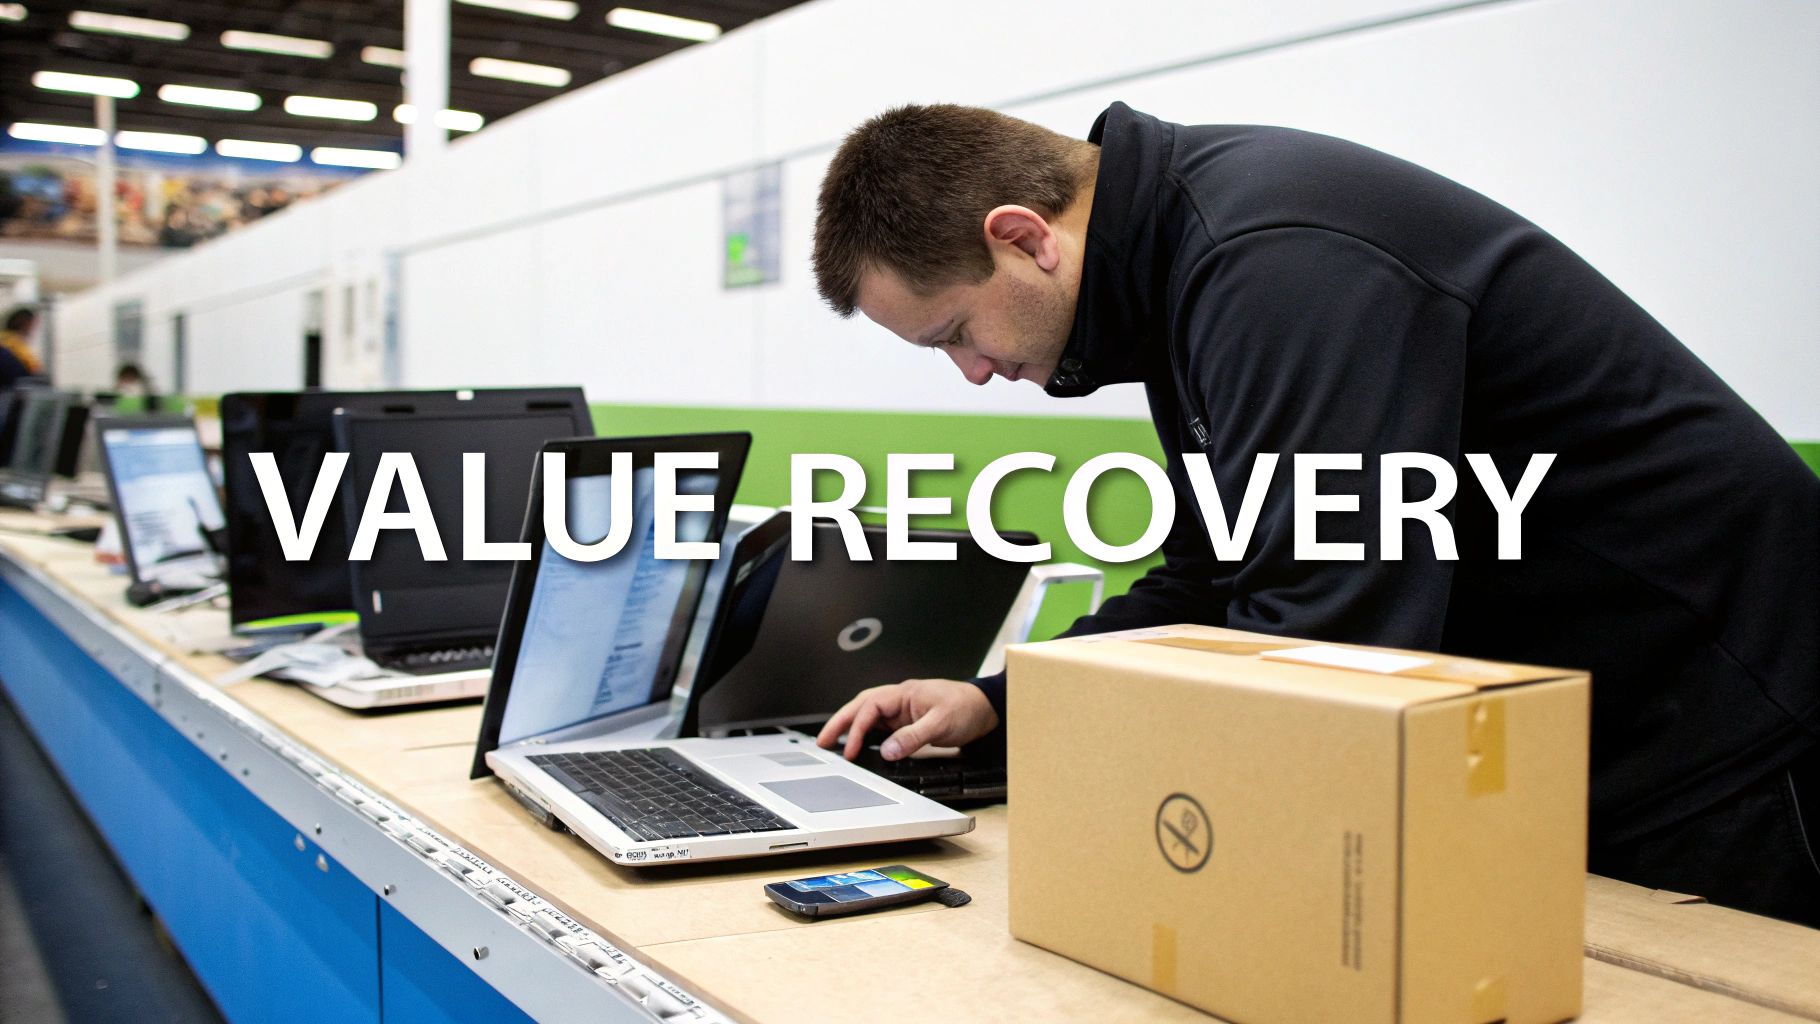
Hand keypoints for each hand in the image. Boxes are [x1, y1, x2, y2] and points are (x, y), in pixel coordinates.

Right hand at [816, 678, 999, 760]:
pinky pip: (880, 726)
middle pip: (861, 707)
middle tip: (822, 741)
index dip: (857, 729)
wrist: (986, 708)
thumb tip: (889, 752)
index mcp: (904, 693)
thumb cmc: (967, 708)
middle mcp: (899, 699)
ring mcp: (902, 710)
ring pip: (868, 715)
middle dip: (840, 722)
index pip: (871, 708)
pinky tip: (859, 744)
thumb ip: (914, 737)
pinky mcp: (907, 721)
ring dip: (850, 727)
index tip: (850, 750)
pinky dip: (866, 733)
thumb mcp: (941, 724)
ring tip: (833, 743)